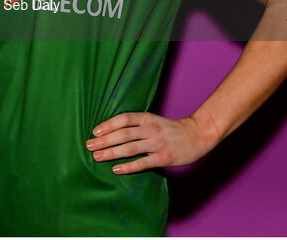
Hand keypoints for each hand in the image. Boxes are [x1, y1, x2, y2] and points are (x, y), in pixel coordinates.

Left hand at [85, 112, 219, 174]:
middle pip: (123, 134)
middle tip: (89, 146)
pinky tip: (116, 169)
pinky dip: (128, 167)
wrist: (197, 135)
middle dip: (104, 140)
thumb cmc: (171, 129)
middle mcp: (151, 129)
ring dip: (111, 153)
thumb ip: (137, 124)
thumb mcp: (154, 120)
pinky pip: (142, 163)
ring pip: (130, 148)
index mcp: (148, 118)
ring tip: (97, 157)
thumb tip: (113, 131)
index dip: (108, 125)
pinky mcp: (164, 157)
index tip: (95, 131)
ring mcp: (158, 143)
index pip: (124, 119)